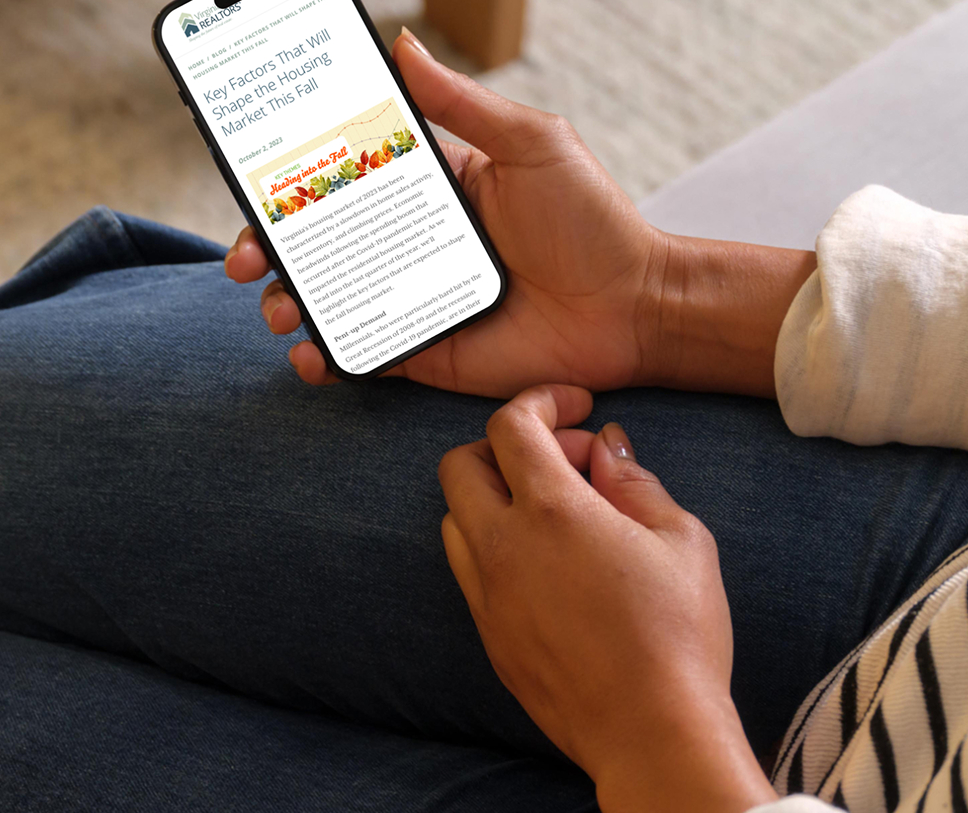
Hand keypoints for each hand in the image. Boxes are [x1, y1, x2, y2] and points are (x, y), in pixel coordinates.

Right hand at [225, 29, 663, 396]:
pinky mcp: (426, 348)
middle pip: (320, 238)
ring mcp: (414, 296)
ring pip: (329, 297)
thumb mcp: (530, 144)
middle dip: (270, 244)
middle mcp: (412, 240)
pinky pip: (362, 353)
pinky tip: (310, 354)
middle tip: (246, 254)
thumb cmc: (591, 219)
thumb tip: (401, 42)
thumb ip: (462, 102)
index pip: (345, 172)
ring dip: (288, 300)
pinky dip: (326, 357)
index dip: (292, 174)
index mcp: (430, 186)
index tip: (249, 169)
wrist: (632, 308)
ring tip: (278, 305)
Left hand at [438, 384, 776, 812]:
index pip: (510, 426)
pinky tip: (544, 560)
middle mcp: (502, 546)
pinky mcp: (487, 632)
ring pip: (455, 516)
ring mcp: (486, 593)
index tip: (572, 405)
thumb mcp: (681, 539)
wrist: (651, 734)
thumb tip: (606, 448)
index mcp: (550, 510)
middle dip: (503, 446)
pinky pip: (468, 567)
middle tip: (563, 462)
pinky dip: (492, 543)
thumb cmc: (677, 634)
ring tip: (553, 511)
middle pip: (460, 464)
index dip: (539, 401)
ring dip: (492, 496)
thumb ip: (634, 481)